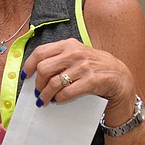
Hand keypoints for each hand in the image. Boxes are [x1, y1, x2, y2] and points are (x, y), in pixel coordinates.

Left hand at [20, 37, 134, 114]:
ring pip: (53, 83)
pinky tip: (58, 100)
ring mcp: (83, 67)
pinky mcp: (91, 81)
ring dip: (46, 95)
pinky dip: (59, 99)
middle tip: (38, 92)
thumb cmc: (94, 66)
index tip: (25, 76)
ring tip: (44, 100)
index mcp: (68, 45)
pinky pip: (67, 93)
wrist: (119, 76)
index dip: (29, 65)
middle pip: (44, 69)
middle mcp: (75, 53)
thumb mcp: (77, 55)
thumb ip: (59, 58)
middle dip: (38, 83)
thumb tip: (35, 70)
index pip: (40, 52)